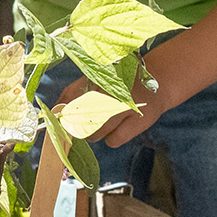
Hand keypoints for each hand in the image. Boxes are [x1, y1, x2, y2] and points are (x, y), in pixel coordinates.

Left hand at [55, 73, 176, 147]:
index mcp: (96, 76)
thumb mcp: (100, 76)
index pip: (68, 96)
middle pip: (79, 118)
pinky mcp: (137, 121)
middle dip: (75, 126)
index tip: (58, 119)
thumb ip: (77, 91)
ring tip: (101, 125)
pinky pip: (113, 140)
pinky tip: (117, 129)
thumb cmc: (122, 82)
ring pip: (95, 133)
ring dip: (92, 134)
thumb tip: (57, 110)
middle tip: (79, 126)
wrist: (159, 80)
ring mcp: (123, 106)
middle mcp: (108, 90)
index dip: (60, 111)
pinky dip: (111, 139)